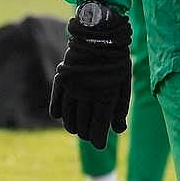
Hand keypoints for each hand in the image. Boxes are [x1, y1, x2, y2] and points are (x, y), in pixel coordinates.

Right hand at [49, 7, 132, 149]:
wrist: (99, 36)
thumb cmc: (116, 61)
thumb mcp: (123, 83)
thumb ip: (120, 108)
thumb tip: (119, 131)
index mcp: (105, 96)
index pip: (98, 126)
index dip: (99, 139)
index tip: (100, 144)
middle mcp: (87, 94)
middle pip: (83, 124)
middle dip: (87, 134)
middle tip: (90, 136)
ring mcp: (72, 88)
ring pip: (68, 118)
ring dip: (73, 127)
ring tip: (79, 130)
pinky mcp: (61, 81)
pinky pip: (57, 106)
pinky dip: (60, 115)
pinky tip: (65, 117)